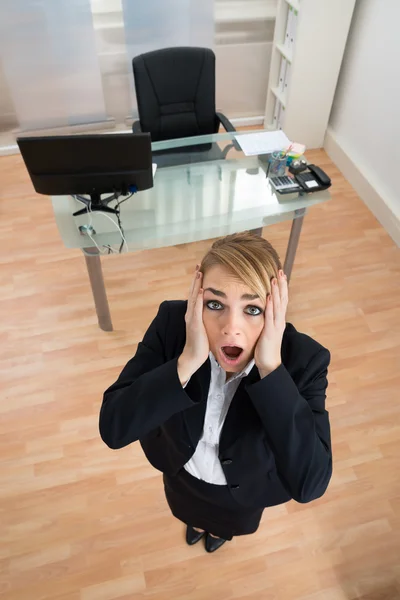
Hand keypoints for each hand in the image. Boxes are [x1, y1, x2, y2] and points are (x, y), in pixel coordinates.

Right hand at [178, 266, 208, 383]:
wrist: (194, 356)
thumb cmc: (201, 343)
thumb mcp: (204, 327)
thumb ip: (206, 318)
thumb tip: (214, 311)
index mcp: (193, 314)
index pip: (195, 294)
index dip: (197, 282)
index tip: (201, 271)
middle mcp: (190, 313)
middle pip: (192, 292)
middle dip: (196, 279)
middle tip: (199, 265)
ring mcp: (191, 318)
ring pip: (193, 297)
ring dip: (196, 284)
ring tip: (199, 272)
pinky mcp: (194, 323)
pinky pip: (196, 308)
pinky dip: (198, 298)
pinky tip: (200, 289)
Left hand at [254, 269, 288, 377]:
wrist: (269, 363)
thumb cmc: (266, 348)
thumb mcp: (266, 330)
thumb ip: (266, 320)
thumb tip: (263, 310)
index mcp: (278, 320)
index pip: (281, 300)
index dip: (281, 287)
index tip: (280, 275)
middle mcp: (279, 320)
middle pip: (282, 299)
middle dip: (281, 285)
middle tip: (280, 271)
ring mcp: (276, 325)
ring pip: (277, 305)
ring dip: (276, 291)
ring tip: (275, 278)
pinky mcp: (270, 331)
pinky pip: (270, 316)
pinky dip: (270, 305)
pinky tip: (268, 296)